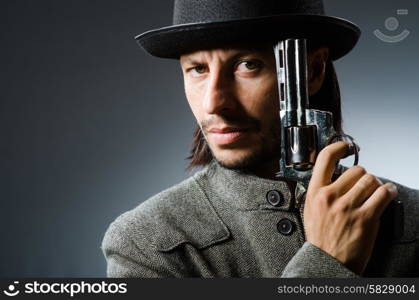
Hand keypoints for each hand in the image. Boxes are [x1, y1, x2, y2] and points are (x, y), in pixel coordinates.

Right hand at [304, 141, 397, 274]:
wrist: (327, 262)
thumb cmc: (320, 238)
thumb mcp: (310, 209)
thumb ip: (321, 191)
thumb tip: (335, 176)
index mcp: (315, 193)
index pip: (325, 158)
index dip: (338, 147)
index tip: (346, 147)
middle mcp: (331, 197)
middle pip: (356, 170)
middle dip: (363, 176)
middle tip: (364, 184)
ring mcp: (348, 207)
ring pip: (371, 180)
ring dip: (377, 184)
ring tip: (377, 190)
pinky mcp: (365, 218)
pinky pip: (383, 194)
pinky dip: (389, 191)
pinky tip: (388, 193)